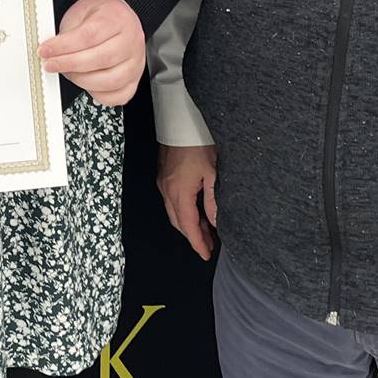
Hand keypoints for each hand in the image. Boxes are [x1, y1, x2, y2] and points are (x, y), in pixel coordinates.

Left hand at [41, 0, 144, 105]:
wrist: (118, 17)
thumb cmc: (100, 15)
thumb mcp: (81, 13)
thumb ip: (68, 32)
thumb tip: (51, 51)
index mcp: (118, 19)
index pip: (89, 36)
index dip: (64, 46)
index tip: (46, 50)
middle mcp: (131, 41)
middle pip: (100, 59)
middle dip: (69, 64)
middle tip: (51, 64)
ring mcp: (136, 62)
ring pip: (110, 81)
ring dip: (81, 80)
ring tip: (67, 72)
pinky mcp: (135, 79)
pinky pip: (118, 96)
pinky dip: (99, 95)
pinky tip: (86, 83)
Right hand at [157, 144, 218, 259]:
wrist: (180, 123)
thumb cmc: (198, 144)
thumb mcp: (212, 173)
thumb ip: (212, 201)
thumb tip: (214, 223)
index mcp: (179, 192)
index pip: (188, 226)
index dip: (198, 242)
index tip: (207, 255)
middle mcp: (167, 191)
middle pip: (178, 223)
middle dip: (193, 236)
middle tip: (210, 245)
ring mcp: (162, 184)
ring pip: (174, 213)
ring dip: (188, 224)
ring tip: (206, 231)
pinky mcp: (163, 177)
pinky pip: (171, 202)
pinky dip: (183, 212)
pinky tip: (195, 212)